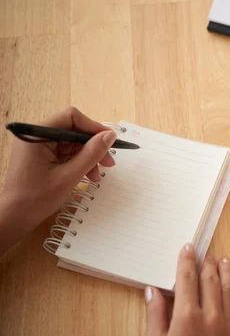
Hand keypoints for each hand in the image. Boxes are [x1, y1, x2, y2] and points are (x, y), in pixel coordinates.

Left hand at [0, 107, 116, 254]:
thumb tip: (111, 136)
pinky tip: (88, 175)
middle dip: (92, 145)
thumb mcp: (70, 175)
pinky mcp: (41, 156)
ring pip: (71, 143)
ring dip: (88, 156)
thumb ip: (91, 153)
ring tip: (98, 175)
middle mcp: (36, 135)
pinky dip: (79, 162)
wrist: (14, 218)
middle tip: (109, 162)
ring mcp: (38, 146)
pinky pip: (65, 153)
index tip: (110, 141)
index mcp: (37, 134)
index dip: (93, 127)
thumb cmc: (37, 198)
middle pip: (73, 130)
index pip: (71, 118)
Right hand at [144, 244, 229, 335]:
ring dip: (227, 272)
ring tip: (224, 260)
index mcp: (186, 317)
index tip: (188, 248)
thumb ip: (154, 316)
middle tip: (206, 252)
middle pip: (210, 280)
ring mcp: (228, 327)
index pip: (187, 279)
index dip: (187, 261)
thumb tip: (151, 291)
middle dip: (207, 263)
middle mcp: (210, 317)